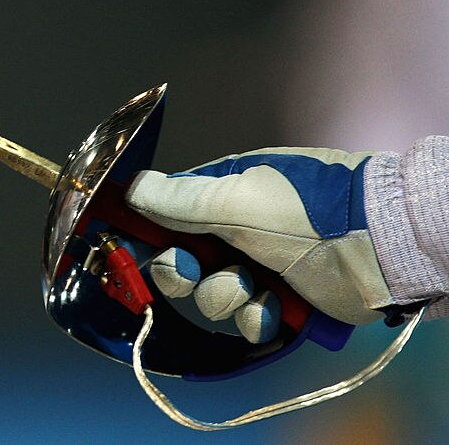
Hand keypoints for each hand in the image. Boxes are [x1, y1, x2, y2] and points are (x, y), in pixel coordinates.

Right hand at [125, 147, 393, 342]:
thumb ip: (180, 198)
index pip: (168, 213)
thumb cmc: (309, 208)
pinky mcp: (282, 302)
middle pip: (182, 260)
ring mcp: (259, 266)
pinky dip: (257, 316)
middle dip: (181, 271)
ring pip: (212, 294)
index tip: (127, 246)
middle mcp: (236, 230)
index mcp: (223, 193)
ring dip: (225, 294)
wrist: (379, 245)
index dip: (146, 231)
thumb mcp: (239, 196)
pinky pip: (247, 319)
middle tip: (190, 269)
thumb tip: (131, 187)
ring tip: (252, 287)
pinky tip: (274, 305)